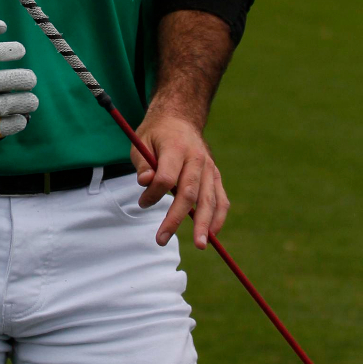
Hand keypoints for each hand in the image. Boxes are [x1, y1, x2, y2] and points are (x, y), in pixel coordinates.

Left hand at [132, 101, 228, 249]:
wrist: (179, 118)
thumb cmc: (156, 134)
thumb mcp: (140, 142)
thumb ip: (143, 164)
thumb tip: (145, 183)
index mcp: (176, 147)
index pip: (166, 177)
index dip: (153, 193)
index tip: (142, 203)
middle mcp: (197, 158)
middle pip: (189, 192)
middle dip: (176, 218)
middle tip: (162, 239)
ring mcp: (210, 167)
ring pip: (209, 199)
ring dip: (204, 223)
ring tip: (200, 245)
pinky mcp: (216, 175)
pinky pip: (221, 199)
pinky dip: (218, 217)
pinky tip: (212, 234)